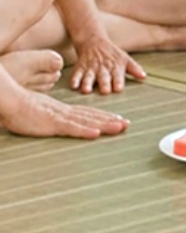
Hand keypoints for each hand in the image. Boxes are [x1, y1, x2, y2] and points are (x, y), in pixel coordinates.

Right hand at [0, 76, 128, 138]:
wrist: (8, 100)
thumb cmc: (18, 108)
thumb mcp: (38, 112)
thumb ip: (48, 117)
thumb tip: (52, 121)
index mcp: (62, 109)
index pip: (86, 112)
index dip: (103, 116)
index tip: (116, 118)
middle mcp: (64, 111)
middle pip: (92, 116)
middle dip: (111, 120)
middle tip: (127, 123)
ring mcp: (59, 117)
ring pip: (87, 121)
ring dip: (105, 124)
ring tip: (121, 126)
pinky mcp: (51, 123)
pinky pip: (71, 128)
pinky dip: (84, 130)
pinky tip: (96, 133)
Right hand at [68, 35, 145, 94]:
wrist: (94, 41)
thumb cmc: (112, 54)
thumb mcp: (125, 59)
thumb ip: (134, 69)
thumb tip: (144, 77)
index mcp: (115, 67)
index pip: (118, 75)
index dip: (118, 82)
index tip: (118, 88)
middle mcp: (103, 68)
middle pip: (103, 77)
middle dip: (104, 83)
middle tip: (105, 91)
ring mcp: (90, 68)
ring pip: (88, 77)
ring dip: (87, 83)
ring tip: (86, 90)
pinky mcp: (79, 68)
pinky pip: (76, 74)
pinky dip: (74, 80)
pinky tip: (73, 86)